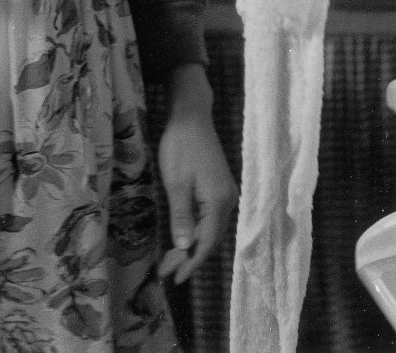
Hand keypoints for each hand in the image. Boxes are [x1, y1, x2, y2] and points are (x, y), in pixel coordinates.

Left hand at [156, 65, 237, 284]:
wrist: (191, 116)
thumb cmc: (180, 147)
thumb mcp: (176, 182)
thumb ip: (181, 216)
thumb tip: (184, 248)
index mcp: (219, 202)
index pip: (206, 243)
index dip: (191, 263)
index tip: (174, 279)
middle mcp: (228, 202)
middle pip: (210, 239)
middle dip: (189, 258)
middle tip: (167, 272)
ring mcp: (226, 194)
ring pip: (211, 230)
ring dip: (192, 246)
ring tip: (171, 261)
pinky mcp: (219, 188)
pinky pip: (210, 218)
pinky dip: (196, 231)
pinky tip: (184, 237)